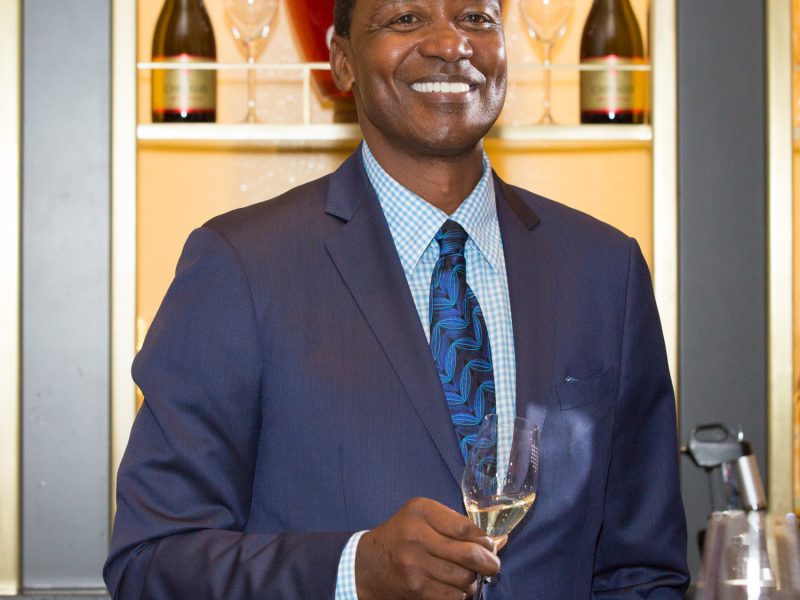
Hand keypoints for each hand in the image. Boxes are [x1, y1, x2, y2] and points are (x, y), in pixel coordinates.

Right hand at [355, 497, 500, 599]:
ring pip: (464, 579)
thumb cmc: (402, 535)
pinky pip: (453, 596)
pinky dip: (461, 595)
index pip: (465, 528)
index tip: (491, 545)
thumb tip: (500, 540)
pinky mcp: (415, 589)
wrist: (366, 564)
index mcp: (420, 511)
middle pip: (469, 555)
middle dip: (489, 563)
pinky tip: (456, 588)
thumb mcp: (423, 517)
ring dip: (473, 581)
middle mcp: (416, 536)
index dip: (485, 540)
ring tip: (470, 576)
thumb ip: (457, 525)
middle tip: (493, 565)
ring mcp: (414, 565)